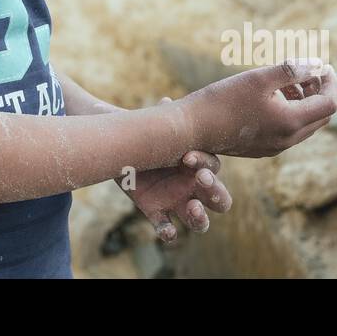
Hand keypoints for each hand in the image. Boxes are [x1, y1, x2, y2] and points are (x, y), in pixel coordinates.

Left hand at [118, 96, 232, 243]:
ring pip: (200, 220)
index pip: (213, 165)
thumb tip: (166, 103)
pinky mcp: (156, 212)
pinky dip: (168, 232)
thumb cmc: (143, 133)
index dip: (205, 163)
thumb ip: (161, 117)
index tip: (187, 158)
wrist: (118, 149)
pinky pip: (167, 228)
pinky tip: (167, 231)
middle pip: (219, 198)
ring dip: (201, 218)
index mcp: (196, 162)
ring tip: (193, 209)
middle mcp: (192, 185)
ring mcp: (177, 201)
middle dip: (216, 192)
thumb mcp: (151, 125)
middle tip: (201, 180)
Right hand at [179, 60, 336, 157]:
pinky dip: (291, 111)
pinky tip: (273, 95)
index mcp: (290, 122)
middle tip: (309, 70)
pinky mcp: (263, 148)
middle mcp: (287, 139)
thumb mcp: (258, 78)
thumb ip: (291, 70)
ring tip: (289, 80)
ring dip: (305, 101)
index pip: (329, 104)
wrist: (192, 128)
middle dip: (320, 91)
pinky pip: (288, 130)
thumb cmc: (223, 99)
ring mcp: (275, 146)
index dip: (330, 82)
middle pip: (320, 116)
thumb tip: (317, 64)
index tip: (324, 65)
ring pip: (305, 124)